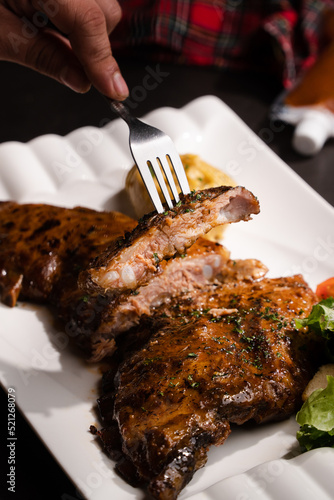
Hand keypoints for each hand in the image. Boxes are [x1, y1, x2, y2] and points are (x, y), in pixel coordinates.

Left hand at [0, 0, 128, 99]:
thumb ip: (45, 56)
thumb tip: (81, 81)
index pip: (89, 20)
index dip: (103, 61)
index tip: (114, 92)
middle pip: (104, 10)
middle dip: (95, 44)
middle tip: (74, 68)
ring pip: (99, 4)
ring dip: (86, 30)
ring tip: (49, 36)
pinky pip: (84, 0)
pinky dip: (75, 17)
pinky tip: (50, 23)